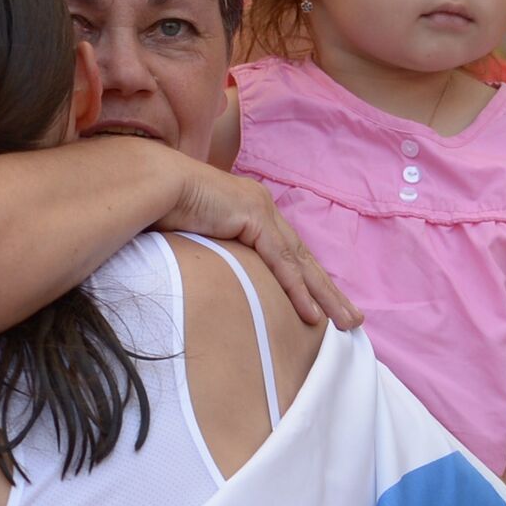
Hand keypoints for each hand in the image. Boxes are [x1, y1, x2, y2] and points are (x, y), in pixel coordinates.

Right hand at [155, 161, 362, 329]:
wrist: (153, 183)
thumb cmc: (161, 208)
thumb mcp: (193, 235)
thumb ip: (209, 251)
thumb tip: (204, 277)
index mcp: (248, 208)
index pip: (286, 251)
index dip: (306, 279)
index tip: (323, 304)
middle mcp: (261, 207)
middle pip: (303, 258)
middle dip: (328, 291)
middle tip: (352, 319)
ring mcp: (261, 210)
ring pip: (301, 263)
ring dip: (326, 296)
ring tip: (347, 323)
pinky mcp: (254, 218)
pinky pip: (281, 263)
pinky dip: (298, 290)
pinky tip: (313, 314)